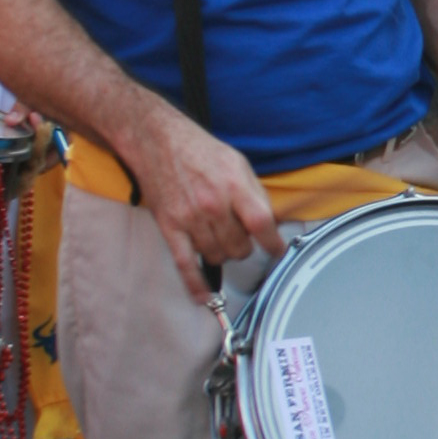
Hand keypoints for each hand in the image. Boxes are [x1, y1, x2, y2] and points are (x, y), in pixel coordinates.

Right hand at [125, 105, 286, 302]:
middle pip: (239, 246)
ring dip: (224, 254)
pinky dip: (195, 283)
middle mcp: (213, 204)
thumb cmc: (200, 151)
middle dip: (246, 247)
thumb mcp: (237, 163)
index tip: (279, 251)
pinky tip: (203, 296)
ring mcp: (190, 218)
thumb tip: (269, 222)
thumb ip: (254, 193)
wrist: (158, 141)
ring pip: (217, 255)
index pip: (261, 223)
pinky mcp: (170, 227)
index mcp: (234, 185)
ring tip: (223, 241)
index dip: (274, 243)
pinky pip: (184, 264)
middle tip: (242, 236)